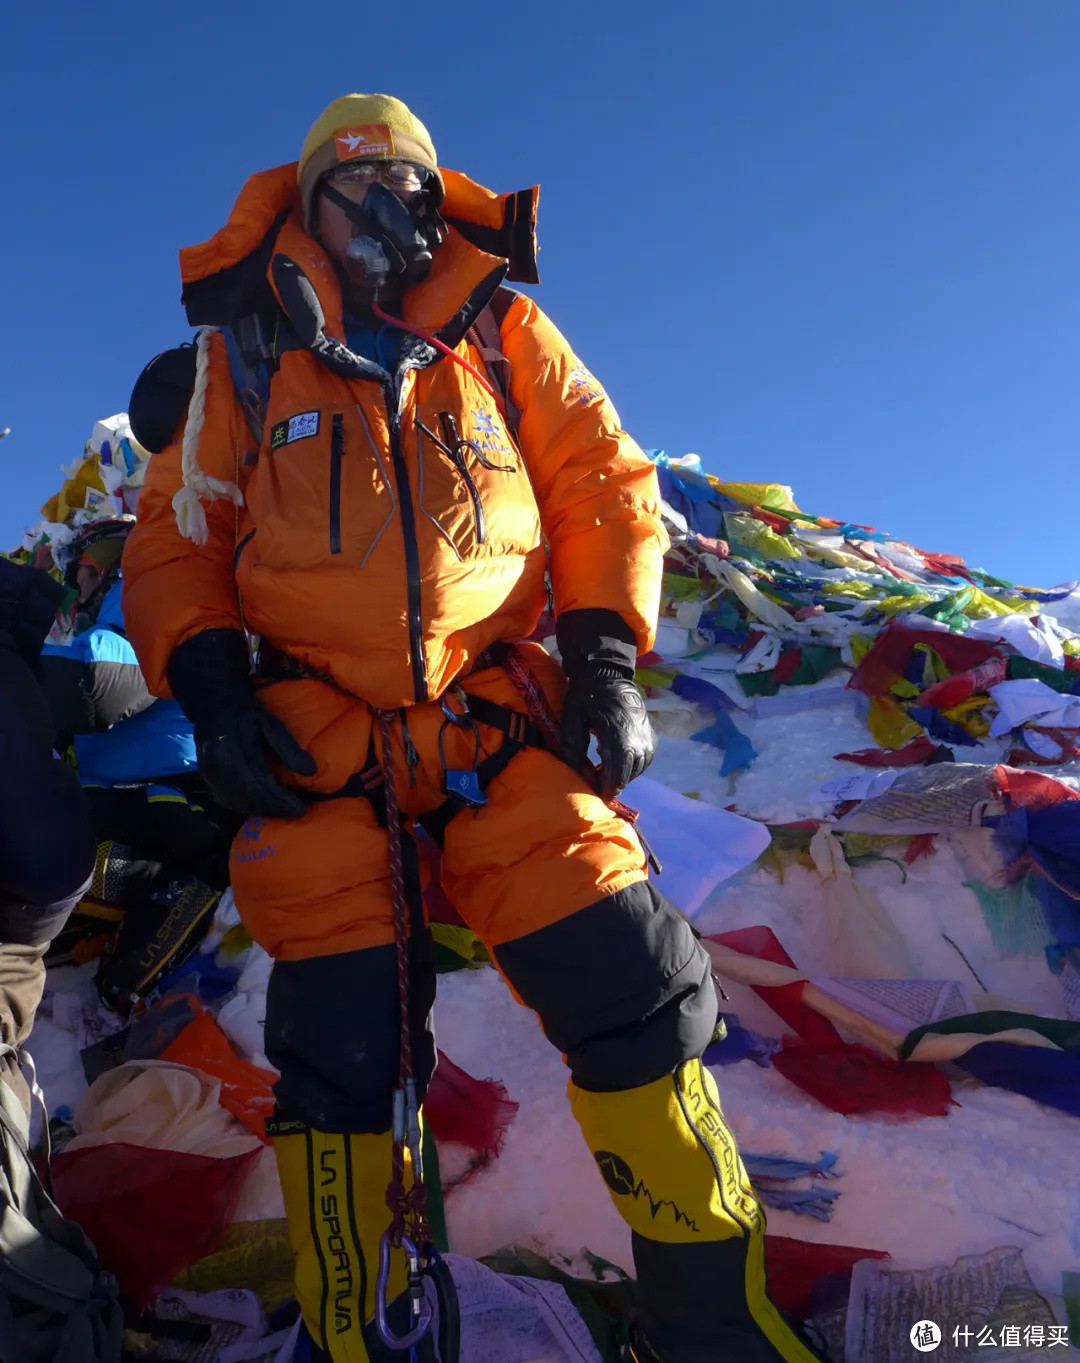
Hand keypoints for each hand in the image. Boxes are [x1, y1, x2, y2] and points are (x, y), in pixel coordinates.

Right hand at [196, 696, 315, 819]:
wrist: (213, 703)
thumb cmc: (245, 712)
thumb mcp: (269, 723)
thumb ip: (287, 747)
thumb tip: (310, 771)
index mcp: (233, 752)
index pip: (259, 785)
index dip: (280, 801)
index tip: (300, 809)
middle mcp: (218, 768)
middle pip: (247, 799)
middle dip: (273, 809)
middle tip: (295, 812)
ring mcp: (209, 775)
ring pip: (236, 803)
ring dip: (261, 810)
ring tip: (283, 811)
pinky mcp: (207, 779)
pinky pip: (227, 800)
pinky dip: (247, 806)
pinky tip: (263, 806)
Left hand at [561, 674, 655, 798]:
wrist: (608, 673)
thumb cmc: (586, 695)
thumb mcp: (572, 718)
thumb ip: (573, 746)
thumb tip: (577, 773)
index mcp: (618, 736)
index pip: (616, 774)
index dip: (605, 787)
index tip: (594, 793)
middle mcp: (638, 739)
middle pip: (628, 775)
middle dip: (612, 783)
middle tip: (596, 784)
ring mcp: (647, 737)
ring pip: (638, 769)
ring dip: (622, 774)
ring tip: (604, 770)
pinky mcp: (651, 735)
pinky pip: (644, 759)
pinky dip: (632, 764)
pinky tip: (617, 759)